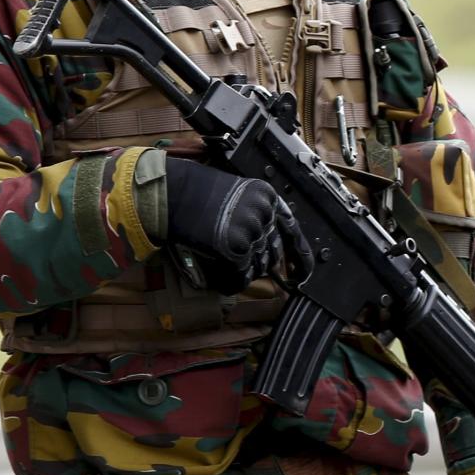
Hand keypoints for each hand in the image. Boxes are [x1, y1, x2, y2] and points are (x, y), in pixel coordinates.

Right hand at [163, 158, 312, 292]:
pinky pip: (241, 275)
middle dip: (259, 263)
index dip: (300, 254)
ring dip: (244, 272)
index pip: (292, 230)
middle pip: (272, 251)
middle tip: (242, 267)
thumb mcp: (237, 195)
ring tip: (227, 270)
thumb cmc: (195, 193)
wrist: (169, 192)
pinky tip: (222, 283)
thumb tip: (265, 243)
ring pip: (258, 266)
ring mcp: (251, 231)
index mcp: (268, 197)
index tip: (304, 272)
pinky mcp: (235, 249)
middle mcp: (264, 213)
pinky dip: (232, 282)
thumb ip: (255, 213)